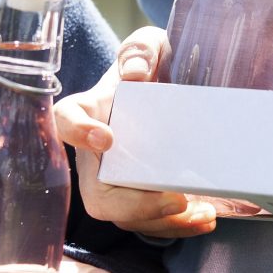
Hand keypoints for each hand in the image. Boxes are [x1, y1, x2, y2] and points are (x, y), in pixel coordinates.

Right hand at [55, 27, 221, 238]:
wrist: (171, 86)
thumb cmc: (152, 66)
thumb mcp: (150, 46)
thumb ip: (141, 51)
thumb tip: (137, 74)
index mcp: (91, 109)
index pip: (67, 119)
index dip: (78, 133)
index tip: (106, 137)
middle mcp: (95, 152)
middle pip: (95, 193)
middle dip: (133, 205)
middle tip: (174, 198)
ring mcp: (116, 178)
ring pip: (125, 216)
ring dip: (162, 222)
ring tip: (201, 213)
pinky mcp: (141, 195)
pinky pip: (148, 221)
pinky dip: (177, 226)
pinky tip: (205, 218)